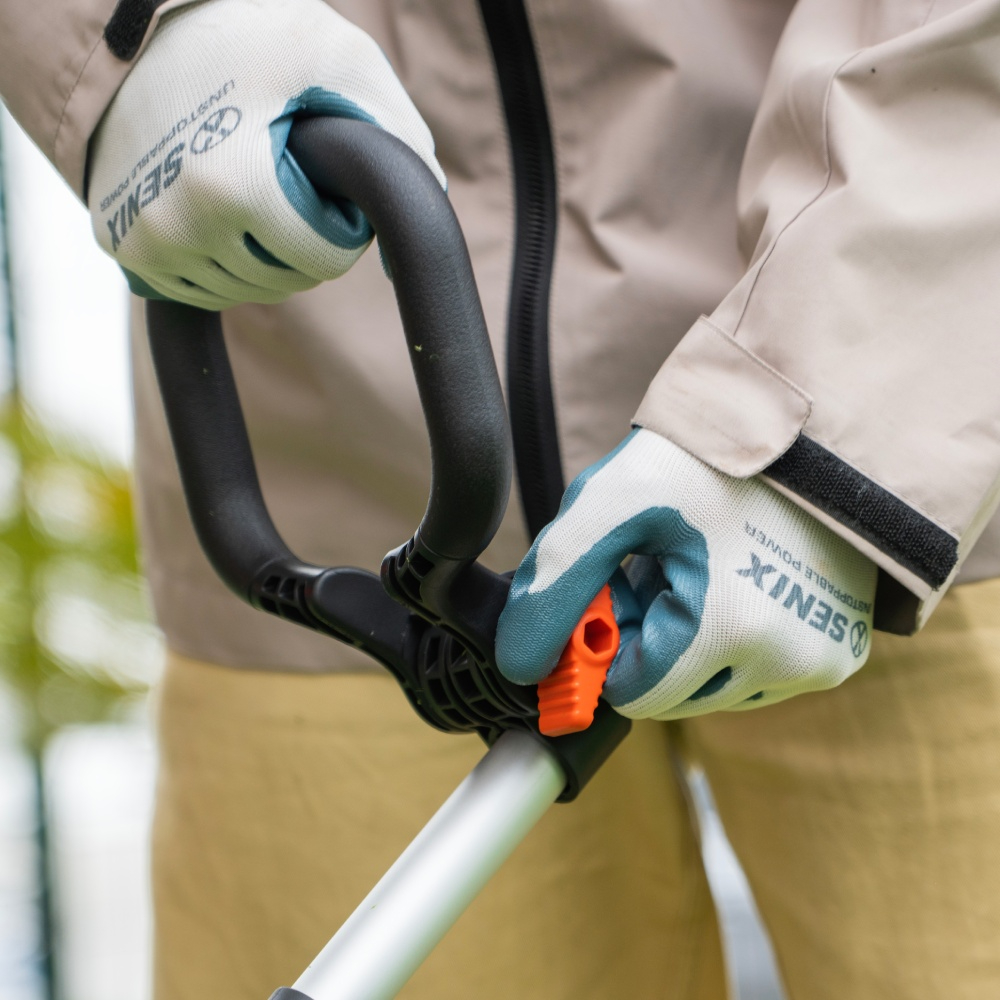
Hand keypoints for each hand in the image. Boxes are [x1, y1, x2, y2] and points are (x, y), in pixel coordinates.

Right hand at [87, 0, 443, 308]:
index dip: (340, 224)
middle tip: (286, 178)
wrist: (127, 21)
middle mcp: (179, 226)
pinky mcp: (122, 249)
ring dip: (265, 255)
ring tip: (254, 188)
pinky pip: (200, 291)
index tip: (321, 180)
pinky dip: (222, 262)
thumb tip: (423, 222)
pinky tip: (221, 211)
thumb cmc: (247, 33)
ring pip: (245, 291)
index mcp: (232, 188)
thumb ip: (400, 137)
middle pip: (287, 280)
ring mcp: (144, 242)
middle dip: (304, 239)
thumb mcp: (342, 58)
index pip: (323, 259)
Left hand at [496, 429, 877, 719]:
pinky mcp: (841, 650)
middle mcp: (786, 662)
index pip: (631, 695)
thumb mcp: (611, 502)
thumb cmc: (705, 457)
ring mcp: (821, 661)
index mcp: (729, 631)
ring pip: (714, 689)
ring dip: (689, 645)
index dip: (606, 643)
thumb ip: (556, 583)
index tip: (614, 587)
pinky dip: (733, 641)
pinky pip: (759, 673)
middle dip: (647, 643)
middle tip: (652, 570)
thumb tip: (520, 666)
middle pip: (672, 697)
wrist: (806, 421)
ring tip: (696, 568)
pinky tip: (735, 580)